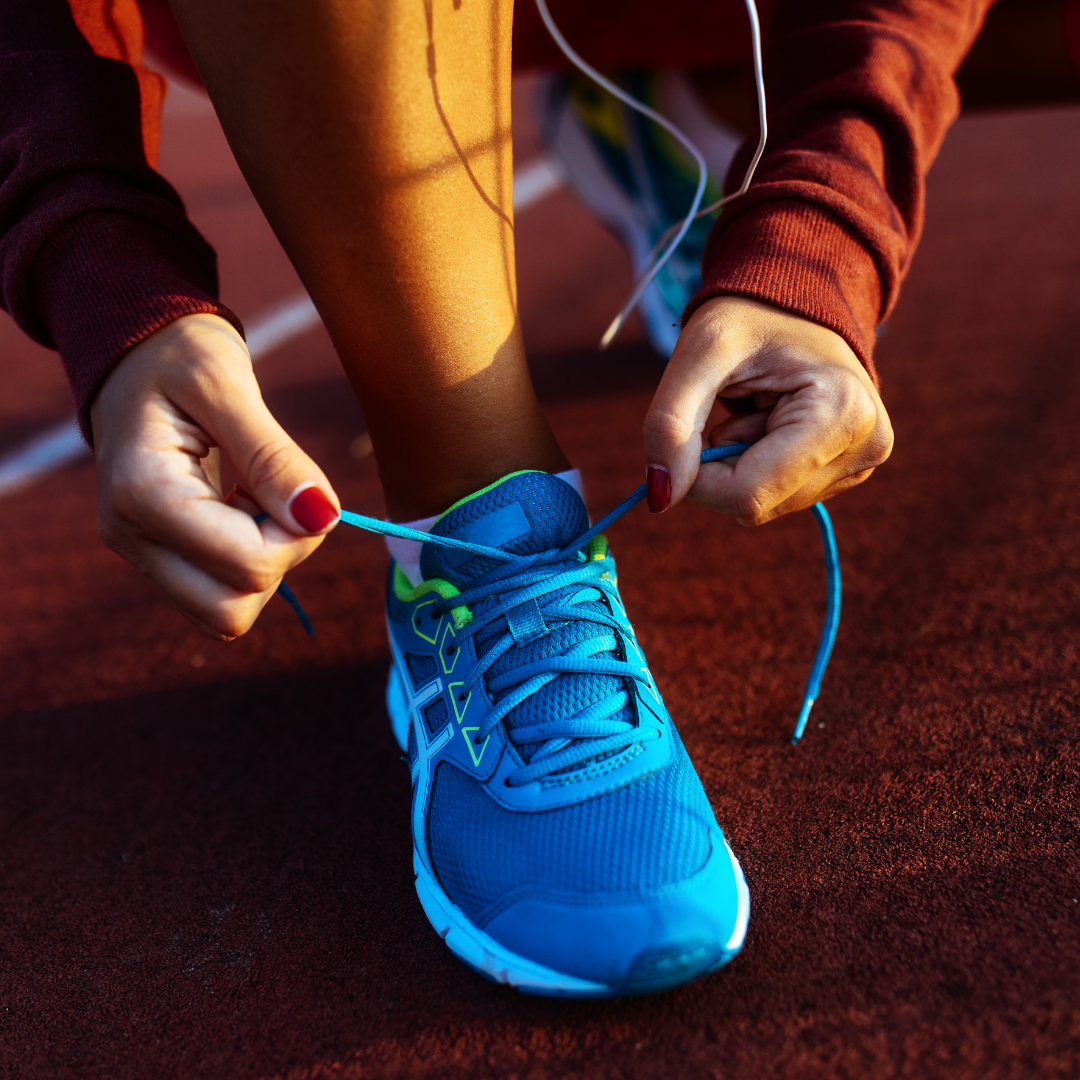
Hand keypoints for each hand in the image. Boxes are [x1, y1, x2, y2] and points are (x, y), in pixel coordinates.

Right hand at [91, 313, 339, 639]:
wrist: (133, 352)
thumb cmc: (179, 354)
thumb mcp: (229, 385)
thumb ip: (275, 456)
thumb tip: (323, 517)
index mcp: (141, 493)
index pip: (248, 568)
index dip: (296, 536)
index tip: (298, 483)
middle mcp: (130, 536)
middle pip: (231, 612)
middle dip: (279, 561)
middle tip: (276, 495)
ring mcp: (138, 552)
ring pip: (224, 614)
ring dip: (264, 565)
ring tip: (254, 496)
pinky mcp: (155, 557)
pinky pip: (216, 594)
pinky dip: (246, 564)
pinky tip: (241, 508)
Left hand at [642, 296, 892, 523]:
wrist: (793, 300)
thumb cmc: (749, 315)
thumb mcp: (698, 353)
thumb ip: (670, 424)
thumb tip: (659, 497)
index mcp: (843, 413)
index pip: (748, 495)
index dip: (699, 477)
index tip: (693, 432)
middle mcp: (866, 446)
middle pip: (756, 506)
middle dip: (723, 466)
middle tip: (734, 406)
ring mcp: (862, 463)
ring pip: (764, 505)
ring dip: (739, 462)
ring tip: (757, 407)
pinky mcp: (848, 471)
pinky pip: (777, 496)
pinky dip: (756, 465)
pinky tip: (770, 420)